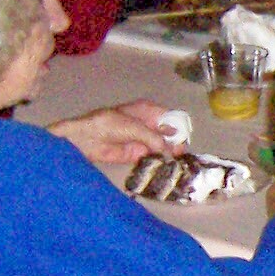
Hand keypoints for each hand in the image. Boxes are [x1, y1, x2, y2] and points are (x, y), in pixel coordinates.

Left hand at [48, 100, 176, 163]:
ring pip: (162, 146)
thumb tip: (170, 150)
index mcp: (148, 110)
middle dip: (176, 141)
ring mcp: (143, 139)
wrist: (87, 139)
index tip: (187, 136)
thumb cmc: (109, 124)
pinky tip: (168, 165)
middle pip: (168, 133)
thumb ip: (155, 138)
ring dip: (169, 152)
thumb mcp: (136, 127)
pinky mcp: (137, 154)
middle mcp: (148, 124)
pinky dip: (160, 161)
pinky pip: (152, 157)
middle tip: (183, 152)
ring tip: (178, 160)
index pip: (169, 116)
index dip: (179, 125)